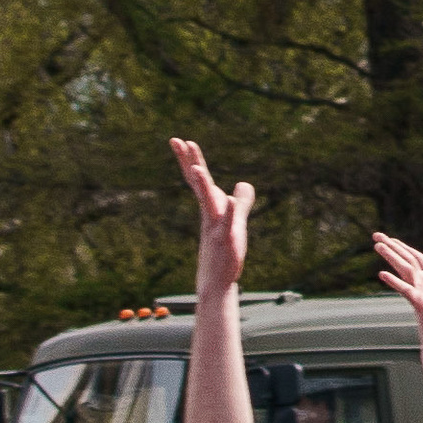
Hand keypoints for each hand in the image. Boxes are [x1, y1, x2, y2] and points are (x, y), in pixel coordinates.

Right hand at [171, 136, 253, 296]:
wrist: (217, 281)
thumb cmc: (224, 252)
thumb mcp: (236, 222)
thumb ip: (241, 202)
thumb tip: (243, 184)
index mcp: (211, 206)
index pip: (198, 179)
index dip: (190, 160)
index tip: (182, 141)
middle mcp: (210, 213)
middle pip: (198, 184)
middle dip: (189, 162)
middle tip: (179, 142)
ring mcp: (216, 227)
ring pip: (209, 202)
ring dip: (204, 185)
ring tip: (197, 168)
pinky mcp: (226, 241)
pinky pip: (227, 224)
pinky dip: (229, 212)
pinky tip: (230, 201)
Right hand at [372, 232, 422, 353]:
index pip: (418, 259)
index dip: (406, 248)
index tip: (392, 240)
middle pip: (407, 259)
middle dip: (393, 246)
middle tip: (376, 234)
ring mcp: (420, 292)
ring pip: (404, 268)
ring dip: (391, 255)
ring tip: (377, 244)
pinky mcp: (418, 303)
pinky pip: (405, 289)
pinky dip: (394, 281)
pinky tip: (382, 274)